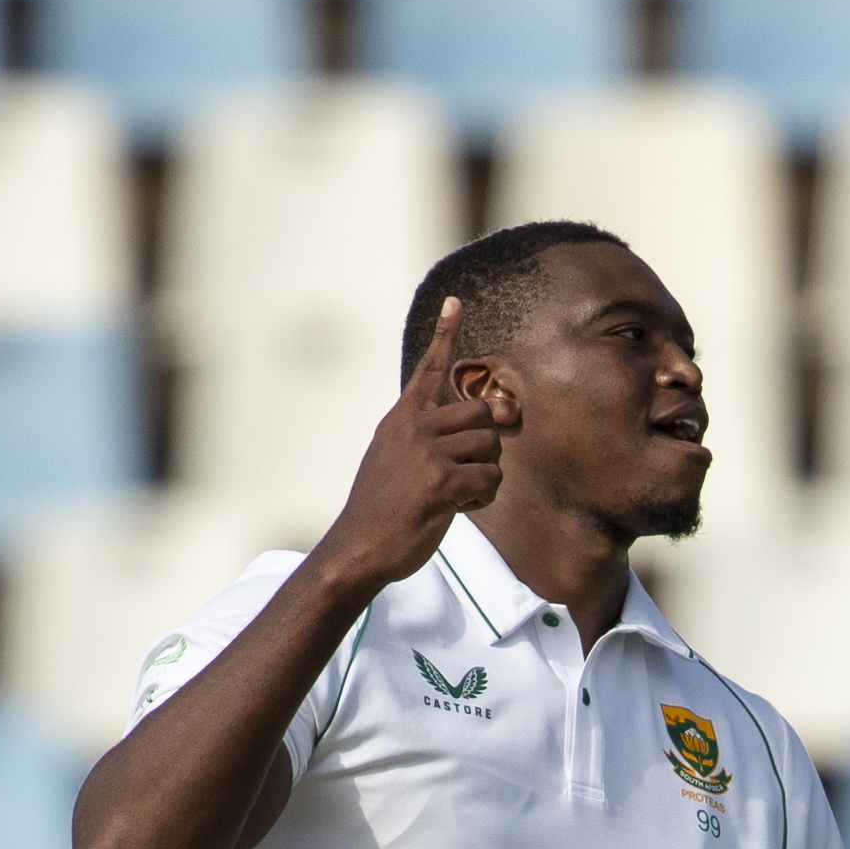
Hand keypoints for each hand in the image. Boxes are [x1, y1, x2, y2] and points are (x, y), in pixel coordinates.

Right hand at [318, 297, 503, 591]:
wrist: (359, 546)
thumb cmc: (381, 510)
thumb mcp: (393, 460)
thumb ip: (427, 439)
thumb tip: (474, 429)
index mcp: (402, 419)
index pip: (428, 371)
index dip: (445, 335)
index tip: (456, 302)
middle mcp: (414, 428)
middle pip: (481, 412)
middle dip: (487, 443)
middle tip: (471, 470)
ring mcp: (427, 453)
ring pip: (490, 445)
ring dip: (488, 473)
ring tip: (463, 493)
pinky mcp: (441, 483)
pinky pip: (490, 478)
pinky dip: (485, 497)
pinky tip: (462, 508)